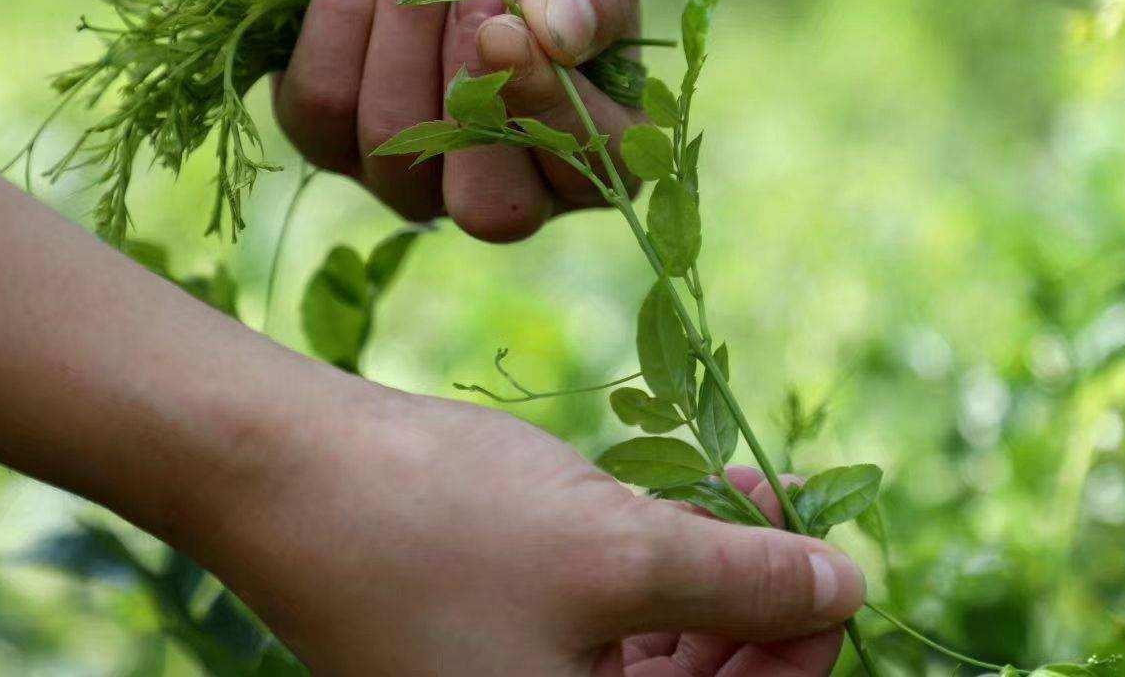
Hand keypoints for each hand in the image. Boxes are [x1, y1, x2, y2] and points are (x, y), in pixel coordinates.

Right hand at [189, 371, 864, 675]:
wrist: (279, 470)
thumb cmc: (440, 525)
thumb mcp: (614, 553)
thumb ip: (742, 583)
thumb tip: (845, 588)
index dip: (802, 654)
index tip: (839, 568)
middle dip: (759, 604)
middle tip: (797, 511)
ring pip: (651, 650)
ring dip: (707, 571)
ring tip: (745, 483)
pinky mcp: (487, 637)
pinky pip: (597, 619)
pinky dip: (645, 561)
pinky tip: (677, 494)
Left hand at [274, 0, 661, 241]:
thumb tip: (567, 35)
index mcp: (596, 135)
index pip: (592, 172)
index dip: (548, 110)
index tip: (506, 23)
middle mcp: (508, 177)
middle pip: (489, 207)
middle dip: (465, 83)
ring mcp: (412, 172)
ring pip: (396, 145)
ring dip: (402, 26)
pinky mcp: (327, 140)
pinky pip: (321, 108)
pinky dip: (341, 16)